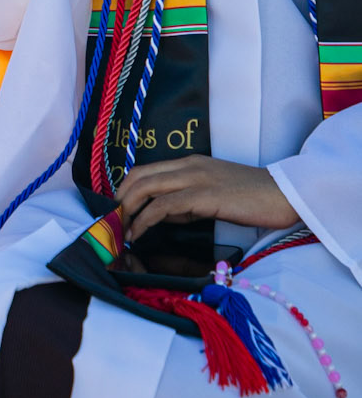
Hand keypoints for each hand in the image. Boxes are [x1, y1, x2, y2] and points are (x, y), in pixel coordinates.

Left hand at [116, 156, 299, 242]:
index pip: (144, 170)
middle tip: (111, 222)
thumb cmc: (253, 200)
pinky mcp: (204, 196)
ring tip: (119, 230)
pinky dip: (145, 220)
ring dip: (127, 210)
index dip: (125, 189)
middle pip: (138, 176)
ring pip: (146, 187)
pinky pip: (163, 206)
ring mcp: (196, 178)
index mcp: (191, 163)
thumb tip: (160, 215)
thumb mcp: (214, 196)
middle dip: (119, 199)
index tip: (117, 211)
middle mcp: (189, 166)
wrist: (286, 195)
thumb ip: (187, 202)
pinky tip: (138, 233)